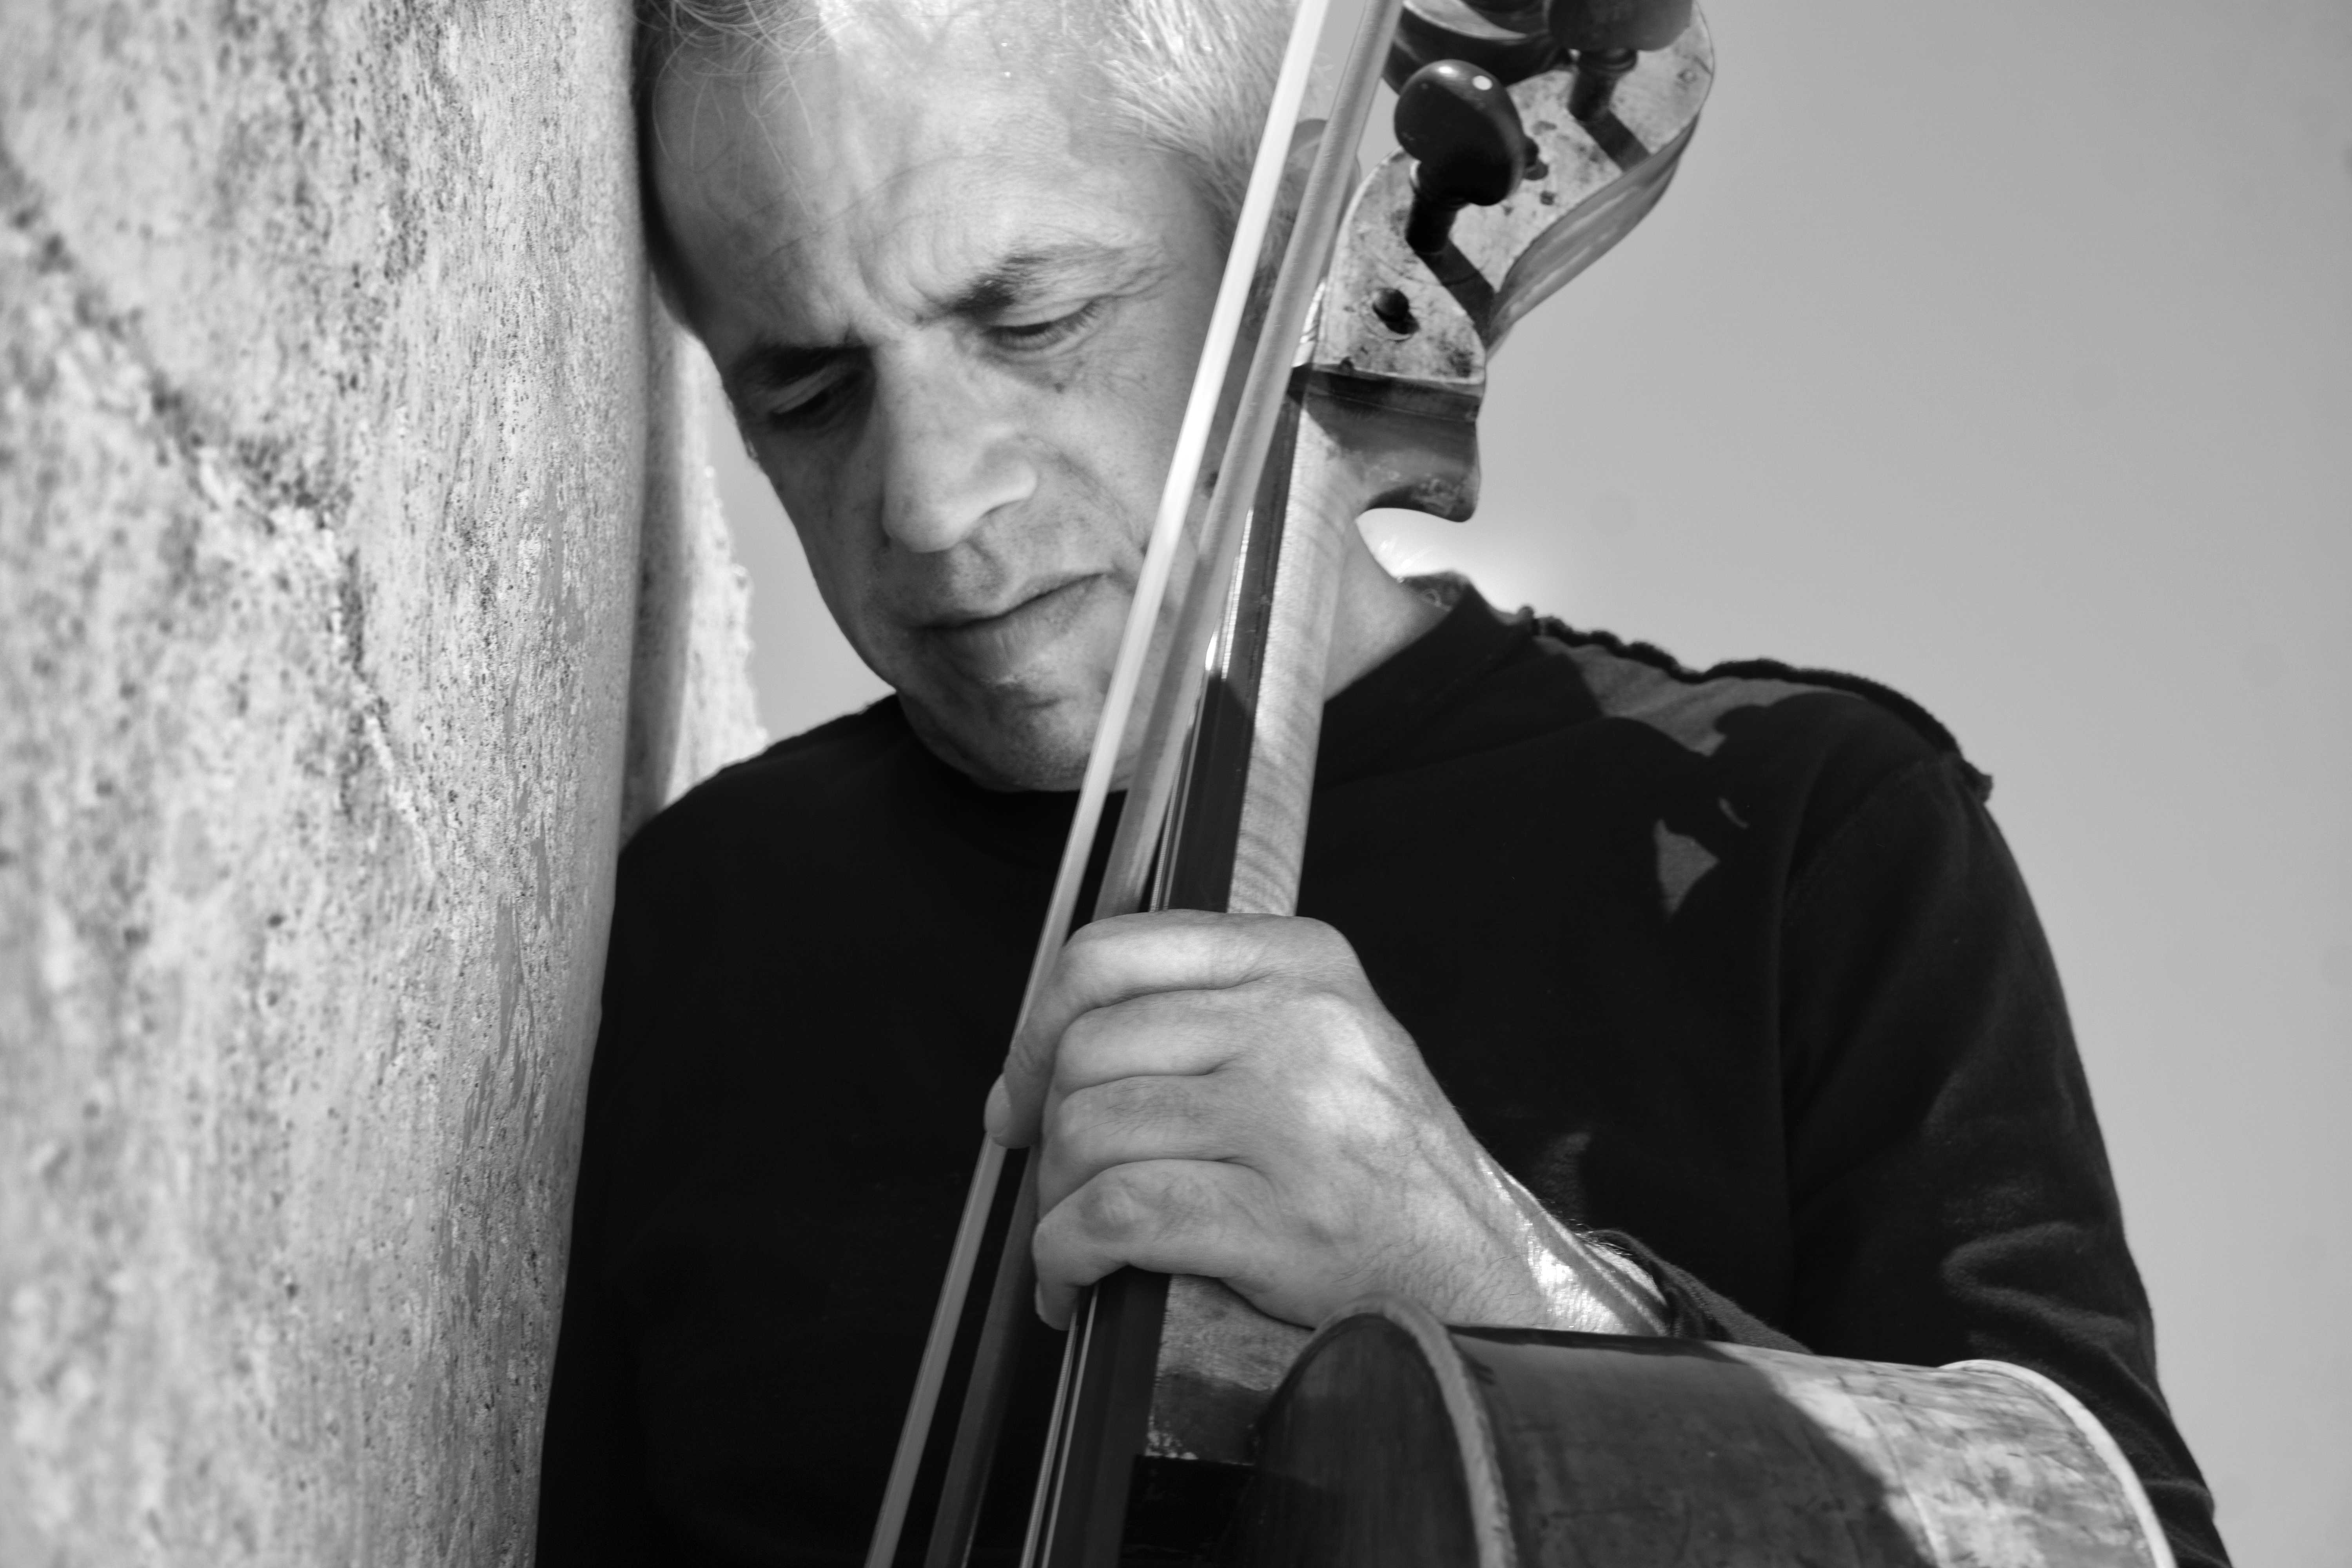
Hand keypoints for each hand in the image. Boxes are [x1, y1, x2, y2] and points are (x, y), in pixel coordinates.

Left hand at [986, 909, 1661, 1333]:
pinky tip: (1074, 1286)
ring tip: (1072, 1244)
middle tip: (1054, 1188)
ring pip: (1091, 1131)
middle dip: (1044, 1132)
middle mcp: (1298, 1022)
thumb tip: (1052, 1045)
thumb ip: (1210, 1010)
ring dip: (1053, 1204)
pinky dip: (1065, 1257)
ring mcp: (1292, 1117)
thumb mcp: (1321, 1038)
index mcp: (1300, 960)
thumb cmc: (1379, 1164)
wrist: (1482, 1269)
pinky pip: (1116, 1215)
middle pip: (1087, 1050)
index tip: (1019, 1093)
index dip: (1036, 1027)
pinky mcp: (1281, 1214)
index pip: (1111, 955)